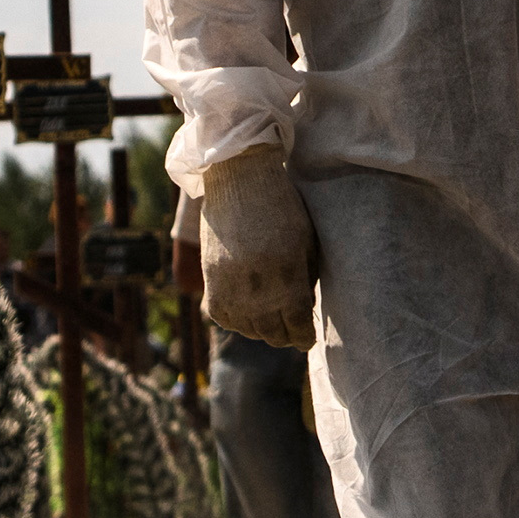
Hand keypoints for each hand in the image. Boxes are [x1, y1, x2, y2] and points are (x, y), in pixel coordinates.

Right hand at [191, 143, 317, 347]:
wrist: (239, 179)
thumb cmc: (281, 207)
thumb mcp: (305, 242)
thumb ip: (306, 280)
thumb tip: (303, 313)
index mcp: (287, 276)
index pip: (298, 326)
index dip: (305, 337)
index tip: (307, 338)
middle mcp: (257, 288)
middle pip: (273, 334)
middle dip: (286, 335)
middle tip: (291, 331)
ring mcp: (230, 286)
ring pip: (248, 329)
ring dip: (262, 329)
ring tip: (270, 319)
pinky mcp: (211, 281)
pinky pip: (224, 317)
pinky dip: (237, 319)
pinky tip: (246, 310)